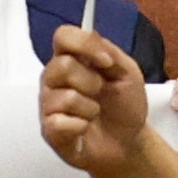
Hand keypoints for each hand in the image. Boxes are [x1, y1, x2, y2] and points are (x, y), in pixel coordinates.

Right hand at [39, 27, 154, 177]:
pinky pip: (59, 122)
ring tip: (94, 112)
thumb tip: (91, 42)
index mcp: (74, 58)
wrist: (128, 141)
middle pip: (61, 66)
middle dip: (91, 82)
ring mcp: (49, 104)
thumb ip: (109, 51)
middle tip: (101, 92)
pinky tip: (85, 128)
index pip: (63, 36)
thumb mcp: (128, 72)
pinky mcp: (49, 129)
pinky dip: (80, 126)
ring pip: (64, 97)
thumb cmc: (125, 105)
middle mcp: (56, 78)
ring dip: (90, 107)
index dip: (83, 44)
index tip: (106, 62)